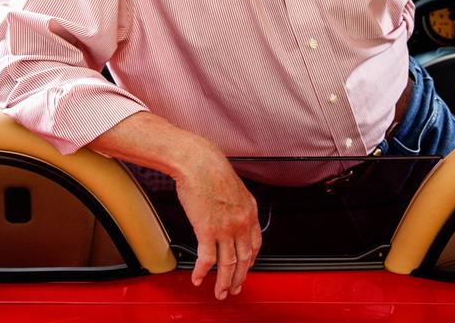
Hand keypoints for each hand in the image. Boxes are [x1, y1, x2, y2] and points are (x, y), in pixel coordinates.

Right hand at [174, 144, 261, 299]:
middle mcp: (241, 222)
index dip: (251, 260)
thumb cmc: (211, 169)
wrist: (198, 162)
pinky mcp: (207, 230)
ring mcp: (226, 228)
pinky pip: (208, 259)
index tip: (246, 267)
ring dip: (224, 282)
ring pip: (229, 264)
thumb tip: (229, 212)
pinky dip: (204, 272)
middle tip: (234, 288)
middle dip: (240, 277)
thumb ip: (235, 204)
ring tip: (219, 292)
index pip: (256, 244)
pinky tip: (199, 278)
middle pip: (245, 258)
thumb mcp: (234, 187)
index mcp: (250, 211)